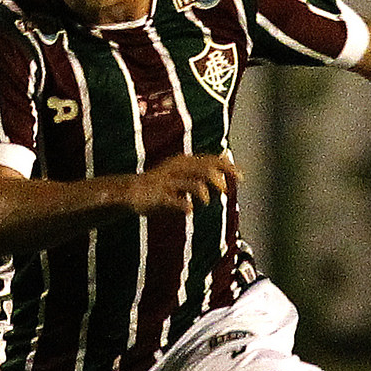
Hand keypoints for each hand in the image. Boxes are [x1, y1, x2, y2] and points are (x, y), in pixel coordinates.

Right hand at [127, 153, 241, 215]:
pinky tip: (189, 210)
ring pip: (189, 182)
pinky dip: (183, 205)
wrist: (128, 192)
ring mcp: (167, 182)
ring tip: (206, 200)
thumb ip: (201, 174)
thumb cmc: (159, 187)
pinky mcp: (158, 196)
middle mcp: (176, 168)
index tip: (241, 176)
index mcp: (183, 162)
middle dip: (218, 177)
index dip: (227, 167)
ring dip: (201, 191)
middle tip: (227, 188)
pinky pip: (174, 200)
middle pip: (202, 168)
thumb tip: (225, 170)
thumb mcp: (182, 176)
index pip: (210, 160)